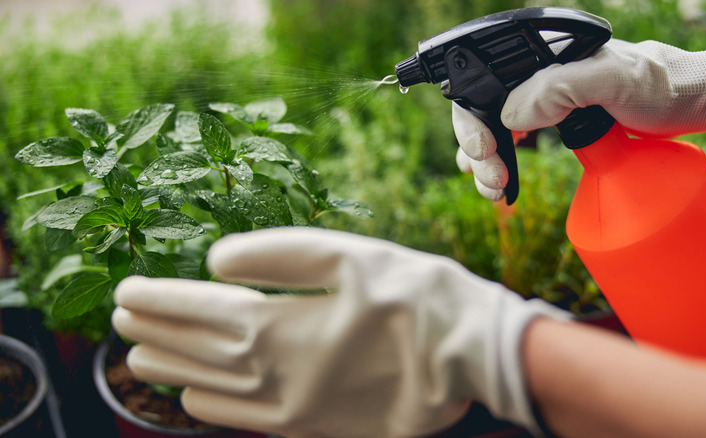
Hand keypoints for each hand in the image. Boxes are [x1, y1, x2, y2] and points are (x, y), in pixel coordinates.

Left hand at [112, 228, 569, 437]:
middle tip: (120, 317)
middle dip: (154, 332)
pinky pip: (241, 421)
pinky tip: (193, 398)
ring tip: (140, 355)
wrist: (468, 357)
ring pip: (210, 390)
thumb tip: (214, 260)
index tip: (127, 291)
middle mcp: (275, 375)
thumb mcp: (347, 255)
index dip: (160, 300)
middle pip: (195, 352)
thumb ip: (276, 256)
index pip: (200, 311)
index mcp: (281, 327)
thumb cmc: (415, 297)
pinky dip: (207, 407)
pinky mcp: (310, 427)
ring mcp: (290, 408)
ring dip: (170, 369)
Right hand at [454, 38, 705, 200]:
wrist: (689, 101)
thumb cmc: (659, 83)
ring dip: (483, 163)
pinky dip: (502, 163)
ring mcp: (543, 100)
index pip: (482, 85)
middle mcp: (534, 77)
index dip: (472, 122)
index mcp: (537, 59)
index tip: (484, 154)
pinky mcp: (555, 122)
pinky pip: (513, 141)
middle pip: (482, 111)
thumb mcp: (613, 79)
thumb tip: (511, 114)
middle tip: (491, 181)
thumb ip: (562, 88)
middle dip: (476, 150)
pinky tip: (503, 182)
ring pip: (493, 129)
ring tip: (493, 190)